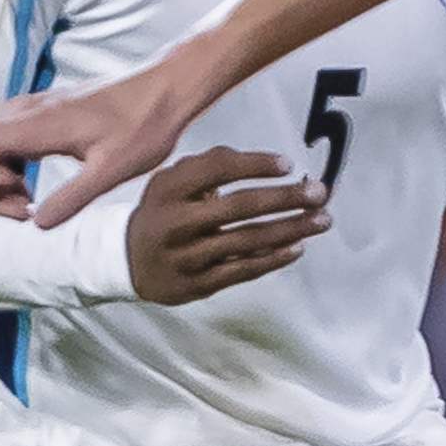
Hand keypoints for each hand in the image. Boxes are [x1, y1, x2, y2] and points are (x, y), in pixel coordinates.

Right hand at [0, 51, 213, 223]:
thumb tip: (38, 223)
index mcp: (37, 124)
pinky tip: (37, 179)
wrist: (167, 90)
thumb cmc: (145, 125)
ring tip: (32, 199)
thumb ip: (72, 197)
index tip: (21, 198)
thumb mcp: (112, 170)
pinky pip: (8, 136)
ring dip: (0, 174)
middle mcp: (27, 111)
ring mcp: (34, 108)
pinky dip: (12, 162)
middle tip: (27, 208)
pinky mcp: (45, 111)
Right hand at [123, 146, 325, 303]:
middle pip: (238, 206)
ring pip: (247, 240)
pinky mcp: (197, 283)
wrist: (123, 260)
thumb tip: (264, 161)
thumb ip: (210, 166)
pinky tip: (298, 247)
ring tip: (322, 220)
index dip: (255, 164)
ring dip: (291, 229)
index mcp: (168, 190)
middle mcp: (175, 222)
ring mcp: (186, 255)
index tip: (289, 164)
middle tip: (321, 193)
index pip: (216, 169)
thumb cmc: (163, 213)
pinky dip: (274, 258)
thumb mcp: (171, 183)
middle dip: (285, 198)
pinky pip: (243, 270)